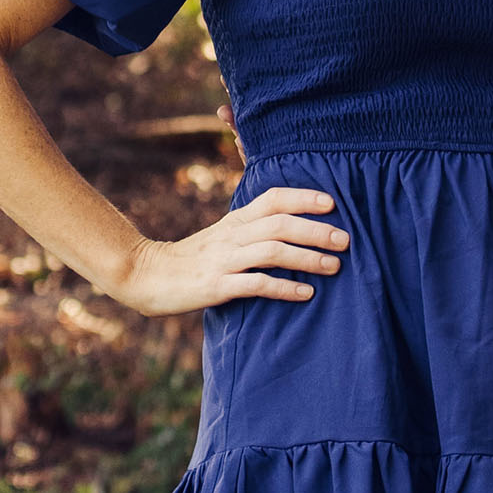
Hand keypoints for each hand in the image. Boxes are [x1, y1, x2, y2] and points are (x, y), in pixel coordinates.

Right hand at [107, 186, 347, 314]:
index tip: (332, 202)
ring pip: (272, 251)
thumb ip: (252, 227)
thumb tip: (292, 225)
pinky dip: (284, 288)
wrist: (146, 276)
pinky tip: (306, 294)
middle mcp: (232, 235)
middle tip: (346, 239)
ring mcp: (224, 260)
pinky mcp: (217, 286)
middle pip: (280, 224)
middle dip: (316, 230)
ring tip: (334, 266)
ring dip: (307, 257)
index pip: (273, 198)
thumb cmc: (193, 258)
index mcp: (235, 220)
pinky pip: (256, 284)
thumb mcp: (222, 234)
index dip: (303, 198)